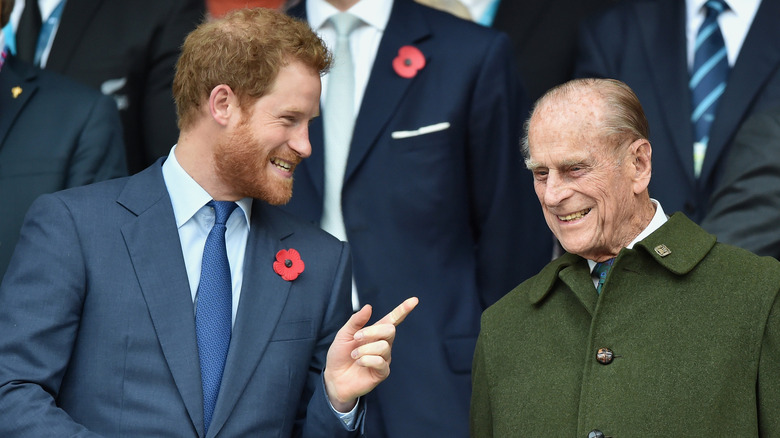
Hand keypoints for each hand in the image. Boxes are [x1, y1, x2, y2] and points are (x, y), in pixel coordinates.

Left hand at [323, 297, 418, 411]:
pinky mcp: (382, 372)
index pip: (393, 319)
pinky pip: (381, 362)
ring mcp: (384, 358)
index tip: (414, 300)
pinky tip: (360, 363)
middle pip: (390, 330)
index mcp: (375, 333)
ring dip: (364, 349)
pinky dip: (367, 360)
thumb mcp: (344, 334)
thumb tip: (369, 307)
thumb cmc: (340, 355)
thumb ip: (356, 321)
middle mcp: (383, 344)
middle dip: (372, 332)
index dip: (403, 310)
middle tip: (356, 338)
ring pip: (384, 346)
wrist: (334, 378)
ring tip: (354, 355)